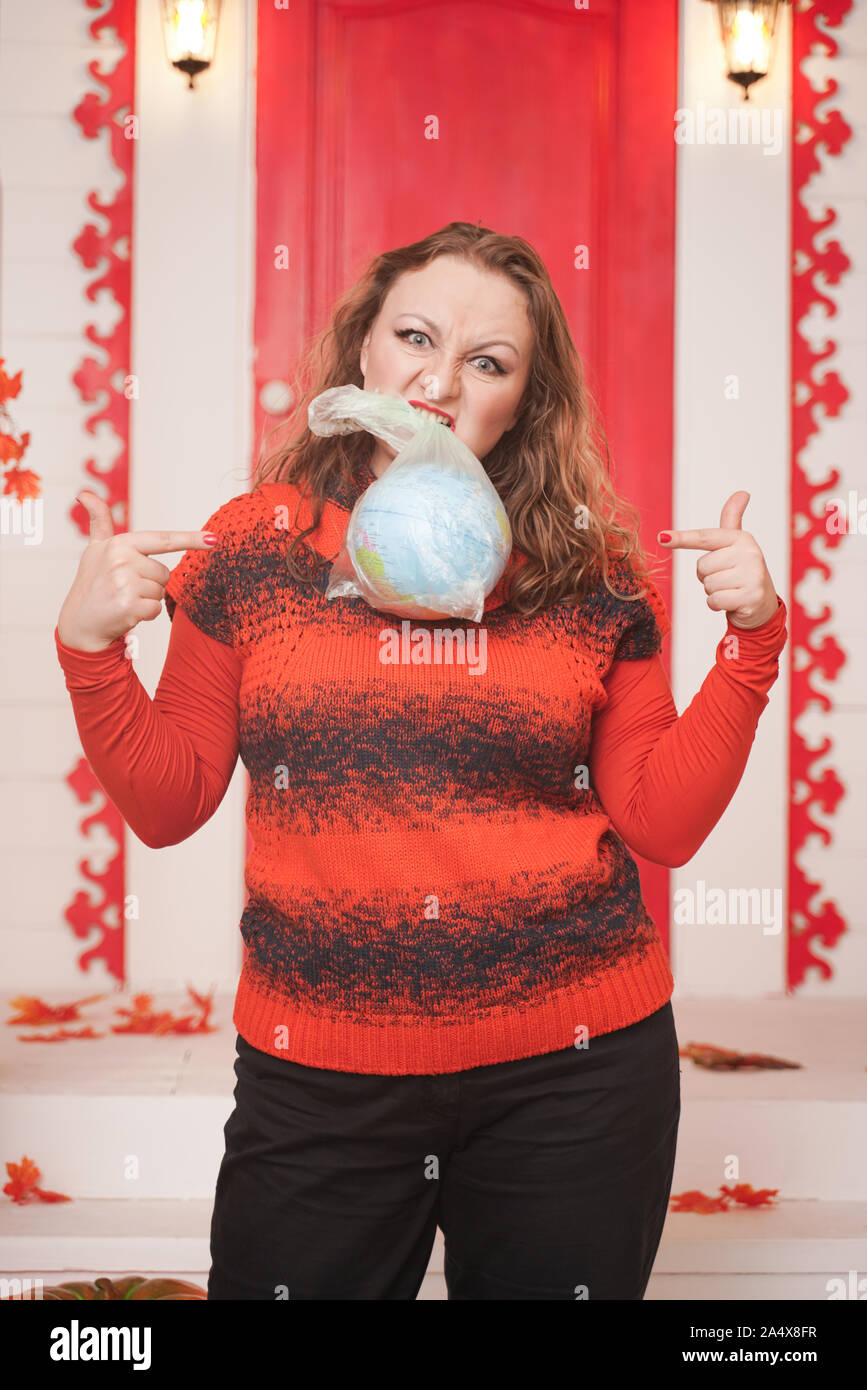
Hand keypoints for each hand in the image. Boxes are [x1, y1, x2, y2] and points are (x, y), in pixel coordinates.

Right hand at [56, 490, 216, 651]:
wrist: (78, 622)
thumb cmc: (91, 584)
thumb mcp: (94, 549)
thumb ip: (98, 521)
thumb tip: (85, 494)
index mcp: (119, 544)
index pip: (163, 540)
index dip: (190, 539)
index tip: (214, 539)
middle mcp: (122, 560)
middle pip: (164, 573)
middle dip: (150, 583)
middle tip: (125, 588)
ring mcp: (125, 583)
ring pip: (161, 591)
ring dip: (147, 599)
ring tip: (123, 599)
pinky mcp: (129, 605)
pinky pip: (156, 608)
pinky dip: (145, 614)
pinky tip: (126, 612)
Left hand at [657, 491, 778, 629]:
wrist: (762, 603)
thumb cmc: (742, 571)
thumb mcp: (735, 545)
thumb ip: (732, 520)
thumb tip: (742, 492)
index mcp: (741, 538)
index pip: (705, 538)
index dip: (682, 538)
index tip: (661, 538)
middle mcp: (750, 554)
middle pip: (702, 566)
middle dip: (707, 576)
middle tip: (725, 578)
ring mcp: (752, 575)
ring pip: (707, 584)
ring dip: (713, 591)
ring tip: (730, 589)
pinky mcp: (751, 596)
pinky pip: (714, 600)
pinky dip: (717, 605)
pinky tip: (732, 602)